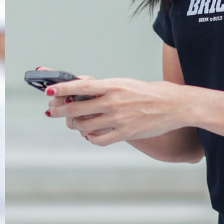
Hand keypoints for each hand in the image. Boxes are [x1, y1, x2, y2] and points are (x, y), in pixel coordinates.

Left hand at [44, 76, 198, 146]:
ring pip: (85, 125)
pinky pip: (99, 139)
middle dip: (59, 111)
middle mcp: (113, 101)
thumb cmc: (149, 92)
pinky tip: (89, 135)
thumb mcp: (125, 83)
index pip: (81, 86)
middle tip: (51, 112)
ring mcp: (119, 119)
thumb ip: (104, 87)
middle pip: (77, 108)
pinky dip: (90, 138)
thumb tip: (81, 90)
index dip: (62, 89)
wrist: (175, 105)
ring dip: (75, 125)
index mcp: (113, 85)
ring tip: (73, 122)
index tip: (48, 91)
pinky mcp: (125, 133)